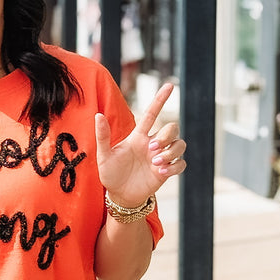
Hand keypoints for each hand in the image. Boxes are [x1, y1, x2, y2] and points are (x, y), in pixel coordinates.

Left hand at [95, 82, 185, 207]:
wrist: (119, 194)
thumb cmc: (110, 173)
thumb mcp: (104, 155)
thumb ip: (103, 136)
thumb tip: (98, 115)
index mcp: (139, 136)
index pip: (152, 113)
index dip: (160, 99)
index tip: (170, 85)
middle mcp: (153, 144)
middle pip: (172, 128)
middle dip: (166, 136)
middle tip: (151, 149)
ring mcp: (161, 157)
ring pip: (180, 145)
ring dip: (171, 152)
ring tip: (156, 164)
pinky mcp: (166, 171)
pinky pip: (181, 164)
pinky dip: (174, 166)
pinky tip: (161, 172)